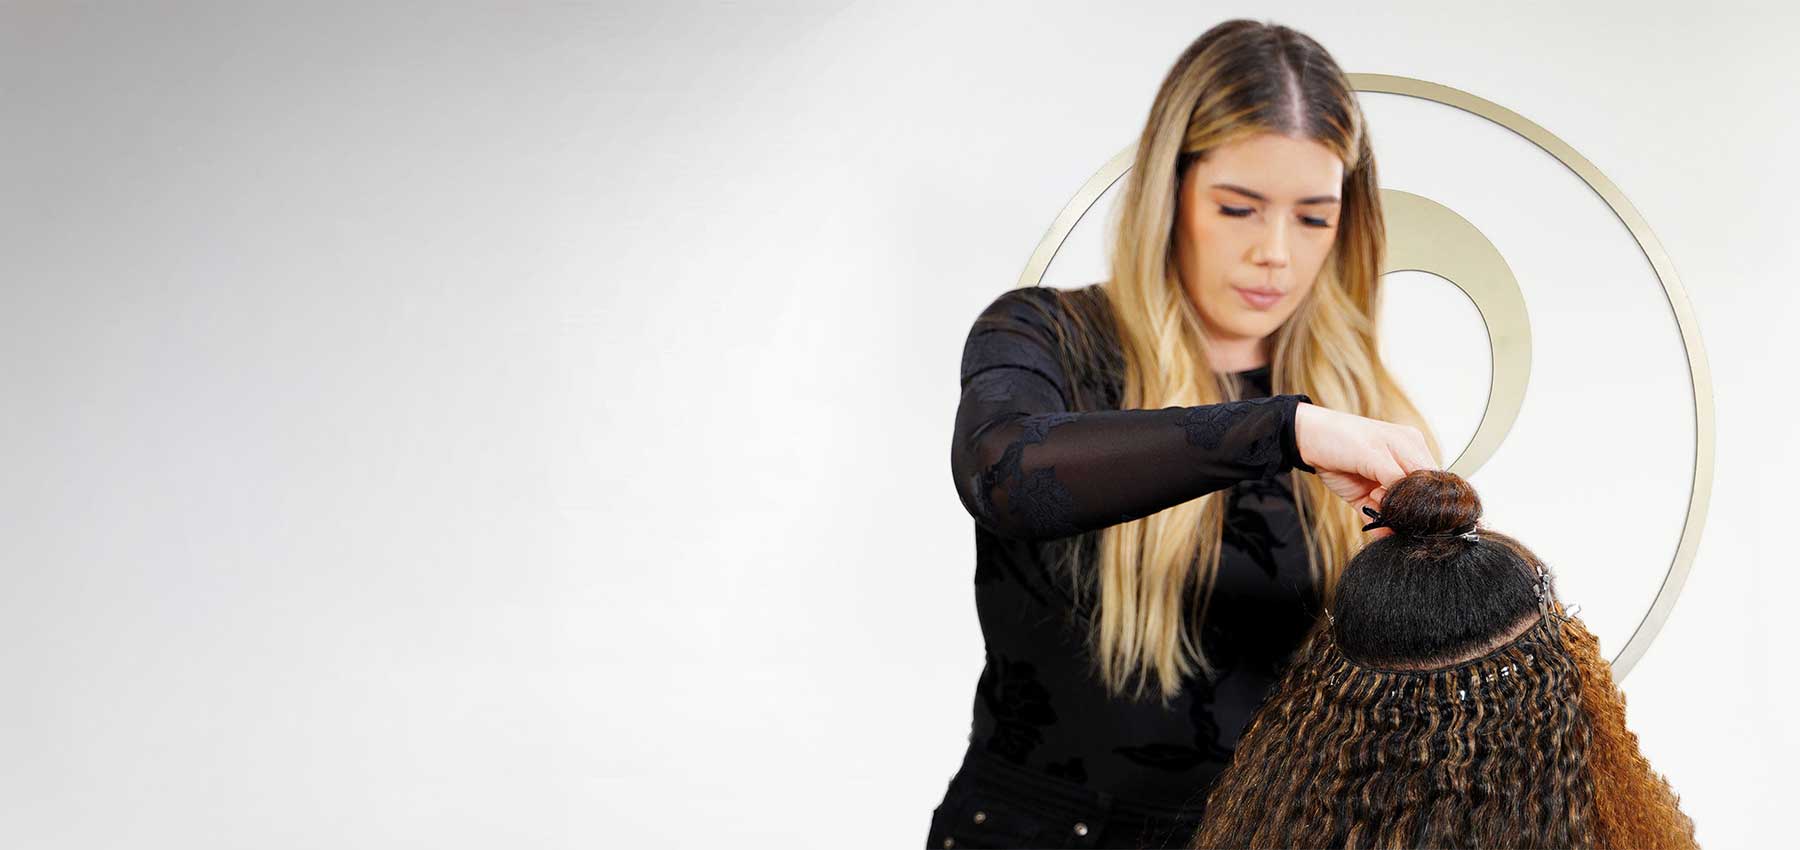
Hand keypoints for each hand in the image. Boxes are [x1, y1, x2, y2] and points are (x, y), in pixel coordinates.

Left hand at [1292, 402, 1437, 540]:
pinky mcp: (1367, 498)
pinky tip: (1378, 527)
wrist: (1306, 441)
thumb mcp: (1372, 452)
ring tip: (1371, 496)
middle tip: (1383, 497)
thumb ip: (1395, 476)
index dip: (1426, 495)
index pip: (1432, 479)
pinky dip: (1379, 526)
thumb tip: (1412, 501)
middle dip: (1404, 506)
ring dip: (1389, 514)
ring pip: (1398, 511)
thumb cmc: (1339, 435)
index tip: (1414, 505)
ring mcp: (1384, 483)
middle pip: (1417, 498)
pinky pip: (1379, 519)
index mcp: (1411, 448)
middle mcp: (1402, 466)